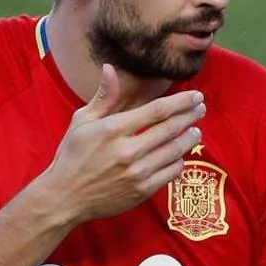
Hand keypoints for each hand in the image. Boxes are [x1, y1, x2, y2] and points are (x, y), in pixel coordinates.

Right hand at [42, 64, 205, 224]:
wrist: (64, 197)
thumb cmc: (72, 156)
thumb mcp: (81, 122)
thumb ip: (103, 97)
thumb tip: (109, 68)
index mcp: (113, 129)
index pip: (157, 111)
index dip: (181, 102)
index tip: (195, 96)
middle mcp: (127, 151)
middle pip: (170, 129)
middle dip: (190, 116)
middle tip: (201, 109)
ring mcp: (136, 173)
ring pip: (174, 151)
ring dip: (189, 139)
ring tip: (196, 131)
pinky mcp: (142, 191)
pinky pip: (171, 173)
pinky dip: (179, 162)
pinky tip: (180, 155)